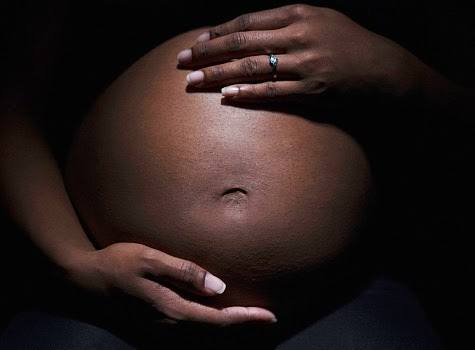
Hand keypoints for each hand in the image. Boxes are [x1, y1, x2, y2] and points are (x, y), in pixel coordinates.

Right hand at [65, 242, 276, 325]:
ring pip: (203, 331)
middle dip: (242, 323)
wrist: (85, 280)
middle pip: (214, 329)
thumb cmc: (118, 263)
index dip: (245, 318)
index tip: (269, 315)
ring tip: (249, 315)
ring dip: (228, 324)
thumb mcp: (150, 259)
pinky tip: (217, 312)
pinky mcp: (155, 323)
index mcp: (172, 310)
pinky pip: (190, 327)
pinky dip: (210, 323)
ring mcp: (161, 327)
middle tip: (267, 315)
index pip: (218, 318)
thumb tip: (218, 287)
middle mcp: (169, 325)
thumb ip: (184, 272)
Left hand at [177, 4, 425, 101]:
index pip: (247, 21)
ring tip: (193, 82)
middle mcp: (299, 34)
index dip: (218, 33)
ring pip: (252, 67)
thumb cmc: (349, 44)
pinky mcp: (313, 89)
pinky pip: (273, 92)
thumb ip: (286, 24)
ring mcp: (306, 62)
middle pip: (242, 43)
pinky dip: (248, 94)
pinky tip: (226, 98)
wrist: (384, 69)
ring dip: (218, 75)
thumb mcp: (319, 20)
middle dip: (207, 52)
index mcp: (298, 13)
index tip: (196, 42)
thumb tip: (250, 34)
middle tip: (181, 62)